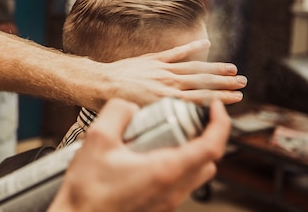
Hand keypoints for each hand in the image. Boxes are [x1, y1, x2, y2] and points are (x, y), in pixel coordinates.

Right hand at [49, 98, 230, 211]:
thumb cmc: (87, 191)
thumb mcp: (98, 139)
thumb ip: (118, 113)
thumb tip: (130, 105)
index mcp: (166, 170)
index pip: (212, 147)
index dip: (220, 123)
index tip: (215, 107)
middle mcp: (172, 190)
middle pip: (208, 162)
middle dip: (205, 138)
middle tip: (187, 122)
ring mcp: (166, 203)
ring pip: (194, 176)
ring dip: (188, 154)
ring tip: (162, 139)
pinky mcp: (156, 209)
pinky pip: (176, 185)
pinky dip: (172, 167)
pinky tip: (144, 158)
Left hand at [97, 40, 245, 108]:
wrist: (99, 84)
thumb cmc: (116, 104)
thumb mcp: (141, 117)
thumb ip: (162, 117)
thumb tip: (177, 125)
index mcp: (166, 99)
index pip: (200, 99)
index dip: (220, 99)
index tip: (237, 99)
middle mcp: (167, 82)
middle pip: (202, 82)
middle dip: (225, 83)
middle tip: (243, 84)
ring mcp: (161, 69)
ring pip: (194, 68)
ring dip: (215, 68)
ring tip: (233, 69)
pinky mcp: (153, 59)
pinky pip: (176, 53)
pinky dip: (191, 47)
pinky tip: (206, 43)